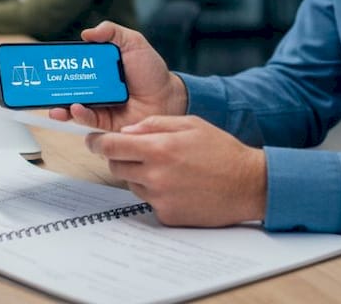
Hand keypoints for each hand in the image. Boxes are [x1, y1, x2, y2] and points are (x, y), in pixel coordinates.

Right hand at [48, 21, 186, 131]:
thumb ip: (112, 32)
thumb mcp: (134, 43)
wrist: (169, 97)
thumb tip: (86, 33)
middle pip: (68, 87)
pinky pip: (88, 120)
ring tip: (54, 106)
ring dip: (60, 106)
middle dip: (52, 88)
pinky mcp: (105, 122)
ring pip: (72, 106)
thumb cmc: (152, 71)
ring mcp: (98, 105)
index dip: (60, 64)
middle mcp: (95, 87)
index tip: (46, 62)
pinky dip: (79, 115)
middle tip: (41, 87)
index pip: (74, 65)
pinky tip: (75, 109)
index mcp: (99, 68)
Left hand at [87, 115, 266, 226]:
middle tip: (140, 152)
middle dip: (121, 157)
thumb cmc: (222, 151)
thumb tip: (127, 131)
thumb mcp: (190, 124)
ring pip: (132, 184)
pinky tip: (179, 185)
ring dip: (141, 175)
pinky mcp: (167, 216)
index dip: (97, 142)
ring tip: (169, 169)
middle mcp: (155, 176)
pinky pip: (149, 201)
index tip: (93, 140)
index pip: (112, 146)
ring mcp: (160, 199)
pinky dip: (157, 192)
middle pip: (116, 166)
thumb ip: (155, 124)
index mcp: (159, 149)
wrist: (248, 185)